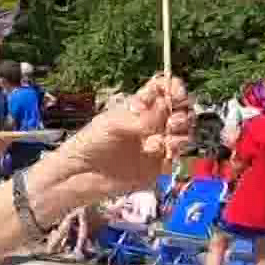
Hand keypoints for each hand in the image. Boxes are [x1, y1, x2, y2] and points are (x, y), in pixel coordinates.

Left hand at [48, 74, 193, 198]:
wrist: (80, 176)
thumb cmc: (90, 143)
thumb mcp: (113, 124)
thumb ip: (142, 118)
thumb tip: (167, 105)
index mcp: (140, 107)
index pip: (164, 90)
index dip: (174, 88)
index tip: (175, 94)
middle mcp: (152, 123)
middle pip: (181, 111)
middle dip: (183, 113)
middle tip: (172, 122)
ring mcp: (158, 143)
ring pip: (184, 133)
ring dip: (181, 134)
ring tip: (164, 142)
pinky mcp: (159, 165)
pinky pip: (177, 157)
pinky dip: (175, 153)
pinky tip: (163, 155)